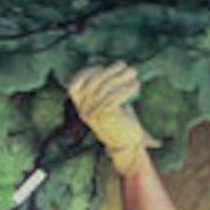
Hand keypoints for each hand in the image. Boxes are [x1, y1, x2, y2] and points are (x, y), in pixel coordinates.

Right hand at [67, 62, 154, 176]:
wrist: (125, 145)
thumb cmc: (119, 121)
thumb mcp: (107, 104)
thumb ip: (106, 88)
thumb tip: (114, 68)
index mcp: (81, 106)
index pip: (73, 86)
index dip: (85, 73)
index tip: (100, 67)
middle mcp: (84, 110)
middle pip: (93, 83)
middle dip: (109, 71)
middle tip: (124, 65)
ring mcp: (93, 114)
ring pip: (104, 89)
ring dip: (120, 77)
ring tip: (134, 72)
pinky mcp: (105, 118)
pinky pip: (114, 98)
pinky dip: (126, 89)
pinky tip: (136, 85)